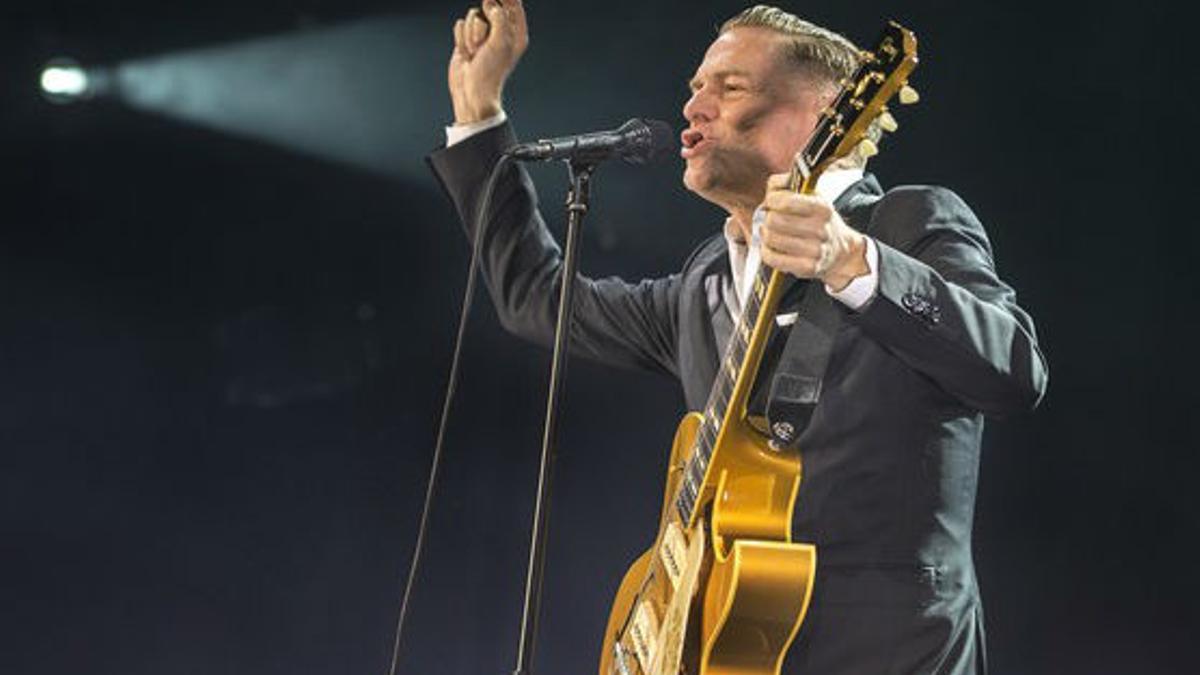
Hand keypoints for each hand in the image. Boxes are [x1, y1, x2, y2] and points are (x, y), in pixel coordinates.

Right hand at [448, 0, 528, 123]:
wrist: (471, 91)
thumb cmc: (491, 71)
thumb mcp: (501, 41)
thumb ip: (498, 18)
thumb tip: (489, 4)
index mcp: (516, 34)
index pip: (514, 6)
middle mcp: (500, 32)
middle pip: (491, 6)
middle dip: (484, 21)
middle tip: (483, 37)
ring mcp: (483, 35)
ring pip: (473, 16)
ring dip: (471, 34)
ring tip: (476, 52)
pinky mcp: (467, 39)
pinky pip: (460, 25)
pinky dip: (461, 38)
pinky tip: (467, 53)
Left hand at [760, 173, 869, 290]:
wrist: (840, 250)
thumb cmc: (818, 220)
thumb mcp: (811, 196)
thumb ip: (787, 183)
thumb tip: (772, 186)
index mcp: (822, 207)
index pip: (786, 201)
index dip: (771, 200)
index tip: (772, 202)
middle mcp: (821, 229)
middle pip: (775, 220)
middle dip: (767, 218)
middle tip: (770, 219)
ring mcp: (815, 250)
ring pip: (771, 239)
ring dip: (765, 235)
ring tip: (770, 233)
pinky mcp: (807, 268)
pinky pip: (773, 258)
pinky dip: (766, 252)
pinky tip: (771, 247)